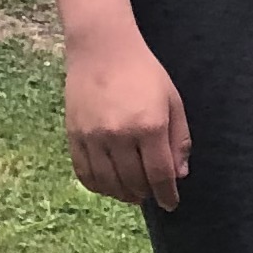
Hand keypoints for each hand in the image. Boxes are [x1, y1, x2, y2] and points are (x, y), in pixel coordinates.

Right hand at [65, 31, 188, 209]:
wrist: (102, 49)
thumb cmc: (144, 73)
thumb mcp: (173, 102)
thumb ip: (178, 139)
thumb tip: (178, 175)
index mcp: (149, 126)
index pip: (159, 174)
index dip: (167, 194)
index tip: (171, 203)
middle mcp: (119, 135)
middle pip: (134, 182)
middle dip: (146, 194)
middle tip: (152, 195)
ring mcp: (93, 136)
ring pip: (108, 182)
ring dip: (123, 194)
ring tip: (133, 194)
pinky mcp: (74, 135)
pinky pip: (84, 173)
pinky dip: (98, 186)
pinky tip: (109, 185)